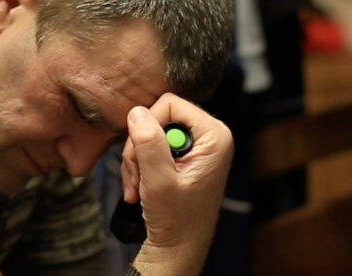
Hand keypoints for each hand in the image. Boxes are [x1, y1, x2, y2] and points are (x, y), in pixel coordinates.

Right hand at [120, 93, 233, 275]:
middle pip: (158, 117)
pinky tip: (139, 187)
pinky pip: (152, 147)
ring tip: (137, 187)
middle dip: (140, 148)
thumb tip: (137, 113)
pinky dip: (140, 167)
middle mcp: (208, 136)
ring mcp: (196, 147)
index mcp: (215, 136)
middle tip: (137, 175)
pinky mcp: (183, 157)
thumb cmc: (177, 222)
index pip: (170, 103)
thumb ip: (149, 145)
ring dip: (136, 160)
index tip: (141, 154)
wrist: (178, 249)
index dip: (148, 124)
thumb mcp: (159, 182)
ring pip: (150, 133)